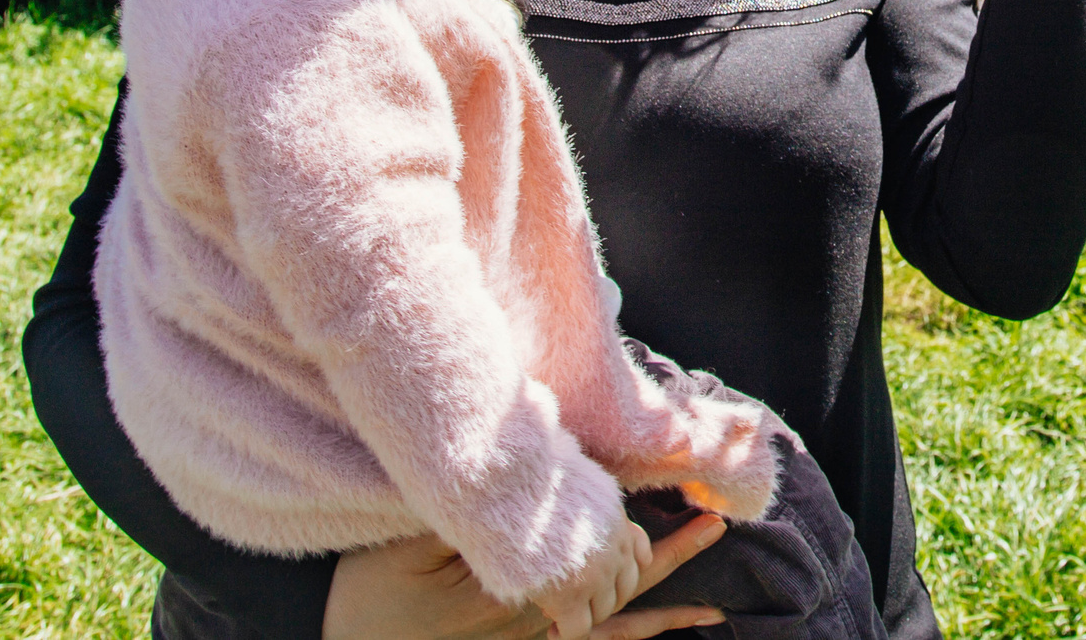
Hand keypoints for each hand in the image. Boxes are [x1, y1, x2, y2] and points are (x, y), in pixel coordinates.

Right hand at [321, 517, 727, 639]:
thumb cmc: (371, 593)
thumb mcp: (407, 541)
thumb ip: (468, 508)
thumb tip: (513, 463)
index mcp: (519, 580)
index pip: (593, 544)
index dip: (622, 519)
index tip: (644, 490)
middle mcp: (539, 616)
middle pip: (619, 576)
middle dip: (664, 549)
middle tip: (714, 520)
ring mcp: (536, 636)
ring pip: (620, 611)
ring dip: (667, 582)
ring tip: (713, 552)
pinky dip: (649, 630)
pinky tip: (696, 619)